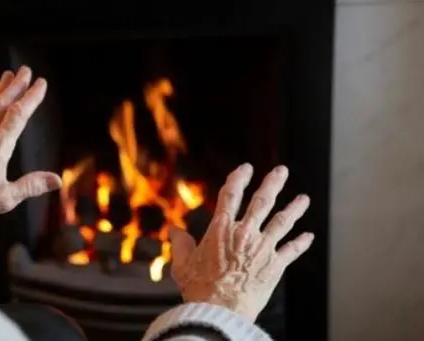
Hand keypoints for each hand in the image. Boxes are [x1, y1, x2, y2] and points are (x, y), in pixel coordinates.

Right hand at [169, 164, 313, 321]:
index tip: (245, 169)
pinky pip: (292, 250)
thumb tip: (174, 230)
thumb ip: (180, 244)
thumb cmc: (200, 288)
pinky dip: (301, 243)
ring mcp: (263, 248)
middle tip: (281, 171)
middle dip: (273, 184)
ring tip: (303, 198)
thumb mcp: (183, 264)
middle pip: (262, 202)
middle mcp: (245, 233)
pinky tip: (308, 236)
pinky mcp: (275, 265)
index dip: (238, 178)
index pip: (231, 195)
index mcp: (221, 229)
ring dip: (294, 208)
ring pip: (282, 221)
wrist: (221, 310)